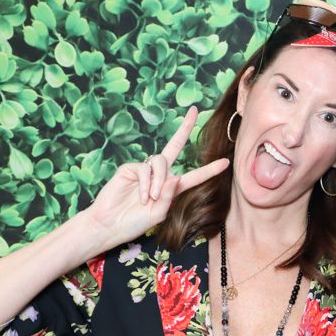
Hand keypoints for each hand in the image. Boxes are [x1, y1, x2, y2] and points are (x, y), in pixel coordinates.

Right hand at [80, 106, 228, 253]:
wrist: (109, 225)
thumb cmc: (134, 223)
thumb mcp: (157, 215)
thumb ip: (168, 197)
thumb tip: (175, 176)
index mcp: (171, 188)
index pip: (193, 176)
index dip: (209, 170)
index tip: (225, 162)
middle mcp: (159, 175)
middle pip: (174, 146)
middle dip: (184, 128)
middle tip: (195, 110)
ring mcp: (144, 170)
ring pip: (160, 162)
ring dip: (158, 181)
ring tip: (149, 198)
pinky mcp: (130, 168)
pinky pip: (144, 169)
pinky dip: (145, 184)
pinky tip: (141, 196)